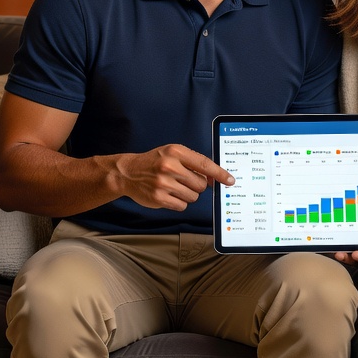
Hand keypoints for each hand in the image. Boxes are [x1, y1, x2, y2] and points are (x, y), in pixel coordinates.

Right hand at [112, 145, 233, 211]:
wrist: (128, 172)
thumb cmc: (154, 162)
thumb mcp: (172, 154)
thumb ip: (193, 163)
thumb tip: (214, 178)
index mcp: (176, 152)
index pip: (205, 164)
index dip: (220, 173)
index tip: (230, 180)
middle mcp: (170, 166)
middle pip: (201, 184)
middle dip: (196, 185)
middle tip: (183, 180)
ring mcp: (164, 183)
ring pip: (193, 196)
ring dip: (187, 194)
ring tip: (173, 186)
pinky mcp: (159, 198)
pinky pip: (182, 205)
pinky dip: (178, 202)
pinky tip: (168, 194)